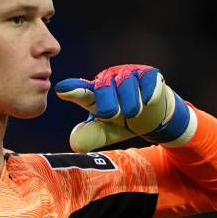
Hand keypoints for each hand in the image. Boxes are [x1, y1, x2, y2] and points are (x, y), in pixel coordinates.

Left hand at [55, 64, 194, 151]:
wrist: (155, 117)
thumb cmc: (125, 122)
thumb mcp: (108, 132)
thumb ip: (92, 136)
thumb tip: (76, 144)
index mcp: (95, 94)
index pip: (82, 93)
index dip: (73, 91)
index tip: (61, 89)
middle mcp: (109, 79)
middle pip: (104, 90)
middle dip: (109, 108)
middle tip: (114, 116)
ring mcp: (128, 73)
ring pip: (127, 87)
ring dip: (131, 106)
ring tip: (133, 112)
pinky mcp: (148, 73)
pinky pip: (147, 84)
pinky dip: (148, 97)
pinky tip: (148, 101)